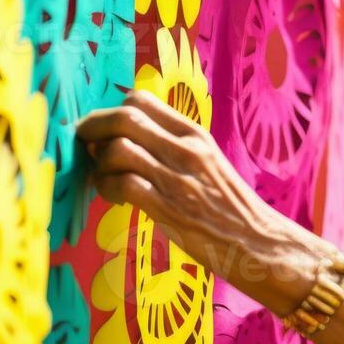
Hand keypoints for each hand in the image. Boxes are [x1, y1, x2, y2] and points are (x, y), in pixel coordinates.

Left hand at [75, 90, 324, 313]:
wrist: (260, 243)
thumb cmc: (230, 208)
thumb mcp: (206, 163)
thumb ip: (173, 148)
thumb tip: (128, 140)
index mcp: (193, 134)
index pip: (141, 99)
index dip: (111, 110)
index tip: (101, 129)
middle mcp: (185, 149)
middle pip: (123, 117)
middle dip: (92, 129)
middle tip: (83, 147)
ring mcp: (178, 178)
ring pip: (118, 149)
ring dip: (100, 165)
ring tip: (104, 180)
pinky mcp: (170, 208)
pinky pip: (124, 185)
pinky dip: (108, 189)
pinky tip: (114, 199)